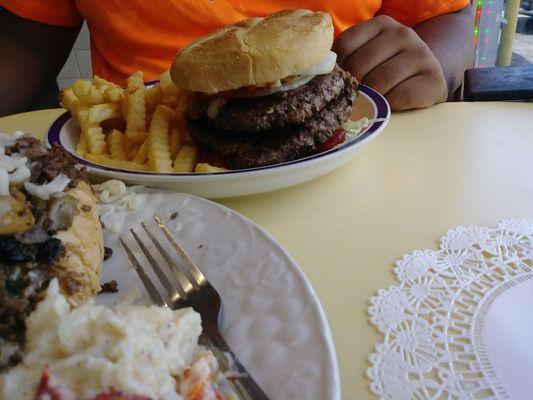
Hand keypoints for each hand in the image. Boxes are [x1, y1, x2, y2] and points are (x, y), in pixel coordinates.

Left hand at [332, 15, 447, 110]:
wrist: (427, 80)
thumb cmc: (389, 71)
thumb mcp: (370, 57)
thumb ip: (349, 60)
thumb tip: (322, 80)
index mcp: (381, 25)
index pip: (345, 45)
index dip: (337, 69)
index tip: (340, 83)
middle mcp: (402, 34)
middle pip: (360, 65)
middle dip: (352, 87)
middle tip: (352, 99)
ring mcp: (421, 54)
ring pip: (379, 81)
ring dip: (369, 99)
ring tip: (368, 104)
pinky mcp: (433, 79)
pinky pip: (399, 96)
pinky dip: (388, 106)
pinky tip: (388, 106)